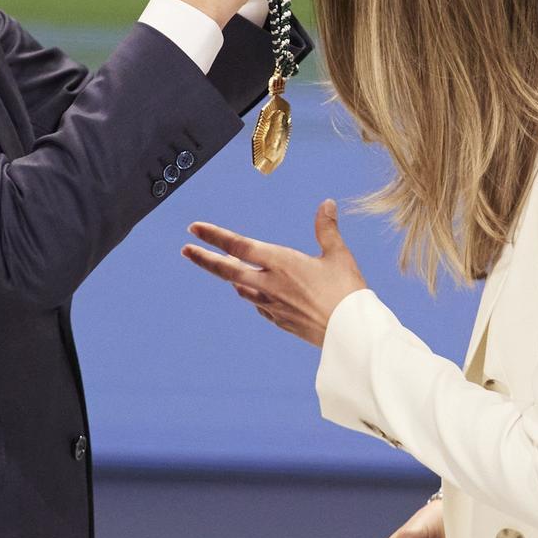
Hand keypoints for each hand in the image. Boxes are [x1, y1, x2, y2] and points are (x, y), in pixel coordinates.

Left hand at [182, 199, 366, 346]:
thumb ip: (327, 228)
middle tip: (186, 250)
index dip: (214, 236)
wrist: (350, 334)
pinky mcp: (280, 321)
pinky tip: (254, 294)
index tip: (195, 229)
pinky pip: (258, 305)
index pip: (239, 246)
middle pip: (228, 271)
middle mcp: (270, 284)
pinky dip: (252, 295)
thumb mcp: (339, 255)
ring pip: (241, 289)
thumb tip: (327, 203)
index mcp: (281, 263)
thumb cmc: (347, 292)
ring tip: (225, 267)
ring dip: (231, 277)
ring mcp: (272, 305)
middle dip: (205, 259)